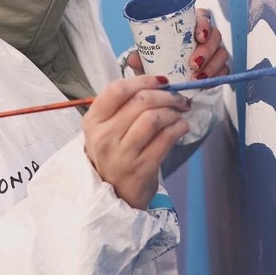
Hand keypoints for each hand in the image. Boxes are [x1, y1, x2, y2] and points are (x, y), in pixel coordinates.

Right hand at [82, 75, 191, 208]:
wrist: (116, 195)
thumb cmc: (115, 154)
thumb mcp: (108, 128)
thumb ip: (125, 103)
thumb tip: (158, 79)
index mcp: (93, 121)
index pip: (117, 90)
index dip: (143, 80)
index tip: (162, 81)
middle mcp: (104, 137)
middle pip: (140, 101)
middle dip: (166, 96)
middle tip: (179, 98)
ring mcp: (122, 154)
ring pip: (153, 118)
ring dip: (173, 112)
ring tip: (180, 113)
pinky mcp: (142, 168)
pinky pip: (166, 139)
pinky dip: (179, 128)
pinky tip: (182, 127)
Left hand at [126, 7, 230, 80]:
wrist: (161, 77)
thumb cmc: (156, 60)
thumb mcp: (147, 57)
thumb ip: (140, 56)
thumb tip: (133, 58)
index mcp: (189, 24)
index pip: (203, 16)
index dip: (204, 24)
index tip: (198, 36)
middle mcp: (205, 35)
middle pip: (215, 36)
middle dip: (207, 51)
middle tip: (194, 64)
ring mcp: (213, 51)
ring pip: (221, 53)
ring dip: (212, 66)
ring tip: (198, 78)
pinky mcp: (218, 66)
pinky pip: (223, 69)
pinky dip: (216, 76)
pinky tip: (205, 83)